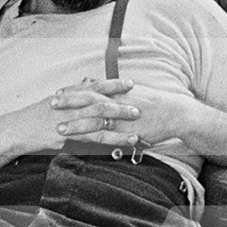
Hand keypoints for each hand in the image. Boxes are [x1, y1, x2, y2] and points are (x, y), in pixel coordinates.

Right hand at [0, 77, 142, 153]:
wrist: (15, 131)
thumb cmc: (35, 116)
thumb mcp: (55, 99)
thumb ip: (75, 91)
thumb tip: (89, 80)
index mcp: (68, 95)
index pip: (94, 86)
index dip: (113, 84)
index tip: (131, 83)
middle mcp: (69, 106)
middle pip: (99, 103)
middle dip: (120, 106)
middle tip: (138, 108)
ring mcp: (66, 121)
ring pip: (97, 123)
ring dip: (118, 127)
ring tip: (136, 130)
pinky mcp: (64, 138)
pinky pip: (90, 141)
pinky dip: (107, 143)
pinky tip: (120, 147)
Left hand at [61, 82, 201, 152]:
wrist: (176, 113)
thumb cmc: (156, 104)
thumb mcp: (134, 92)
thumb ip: (114, 89)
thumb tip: (97, 82)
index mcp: (118, 91)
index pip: (91, 89)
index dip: (73, 91)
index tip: (58, 92)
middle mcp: (118, 100)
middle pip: (88, 99)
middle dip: (68, 101)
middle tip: (50, 103)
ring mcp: (122, 115)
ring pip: (93, 118)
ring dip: (75, 122)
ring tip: (57, 127)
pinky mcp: (127, 130)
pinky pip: (107, 134)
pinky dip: (92, 138)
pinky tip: (81, 144)